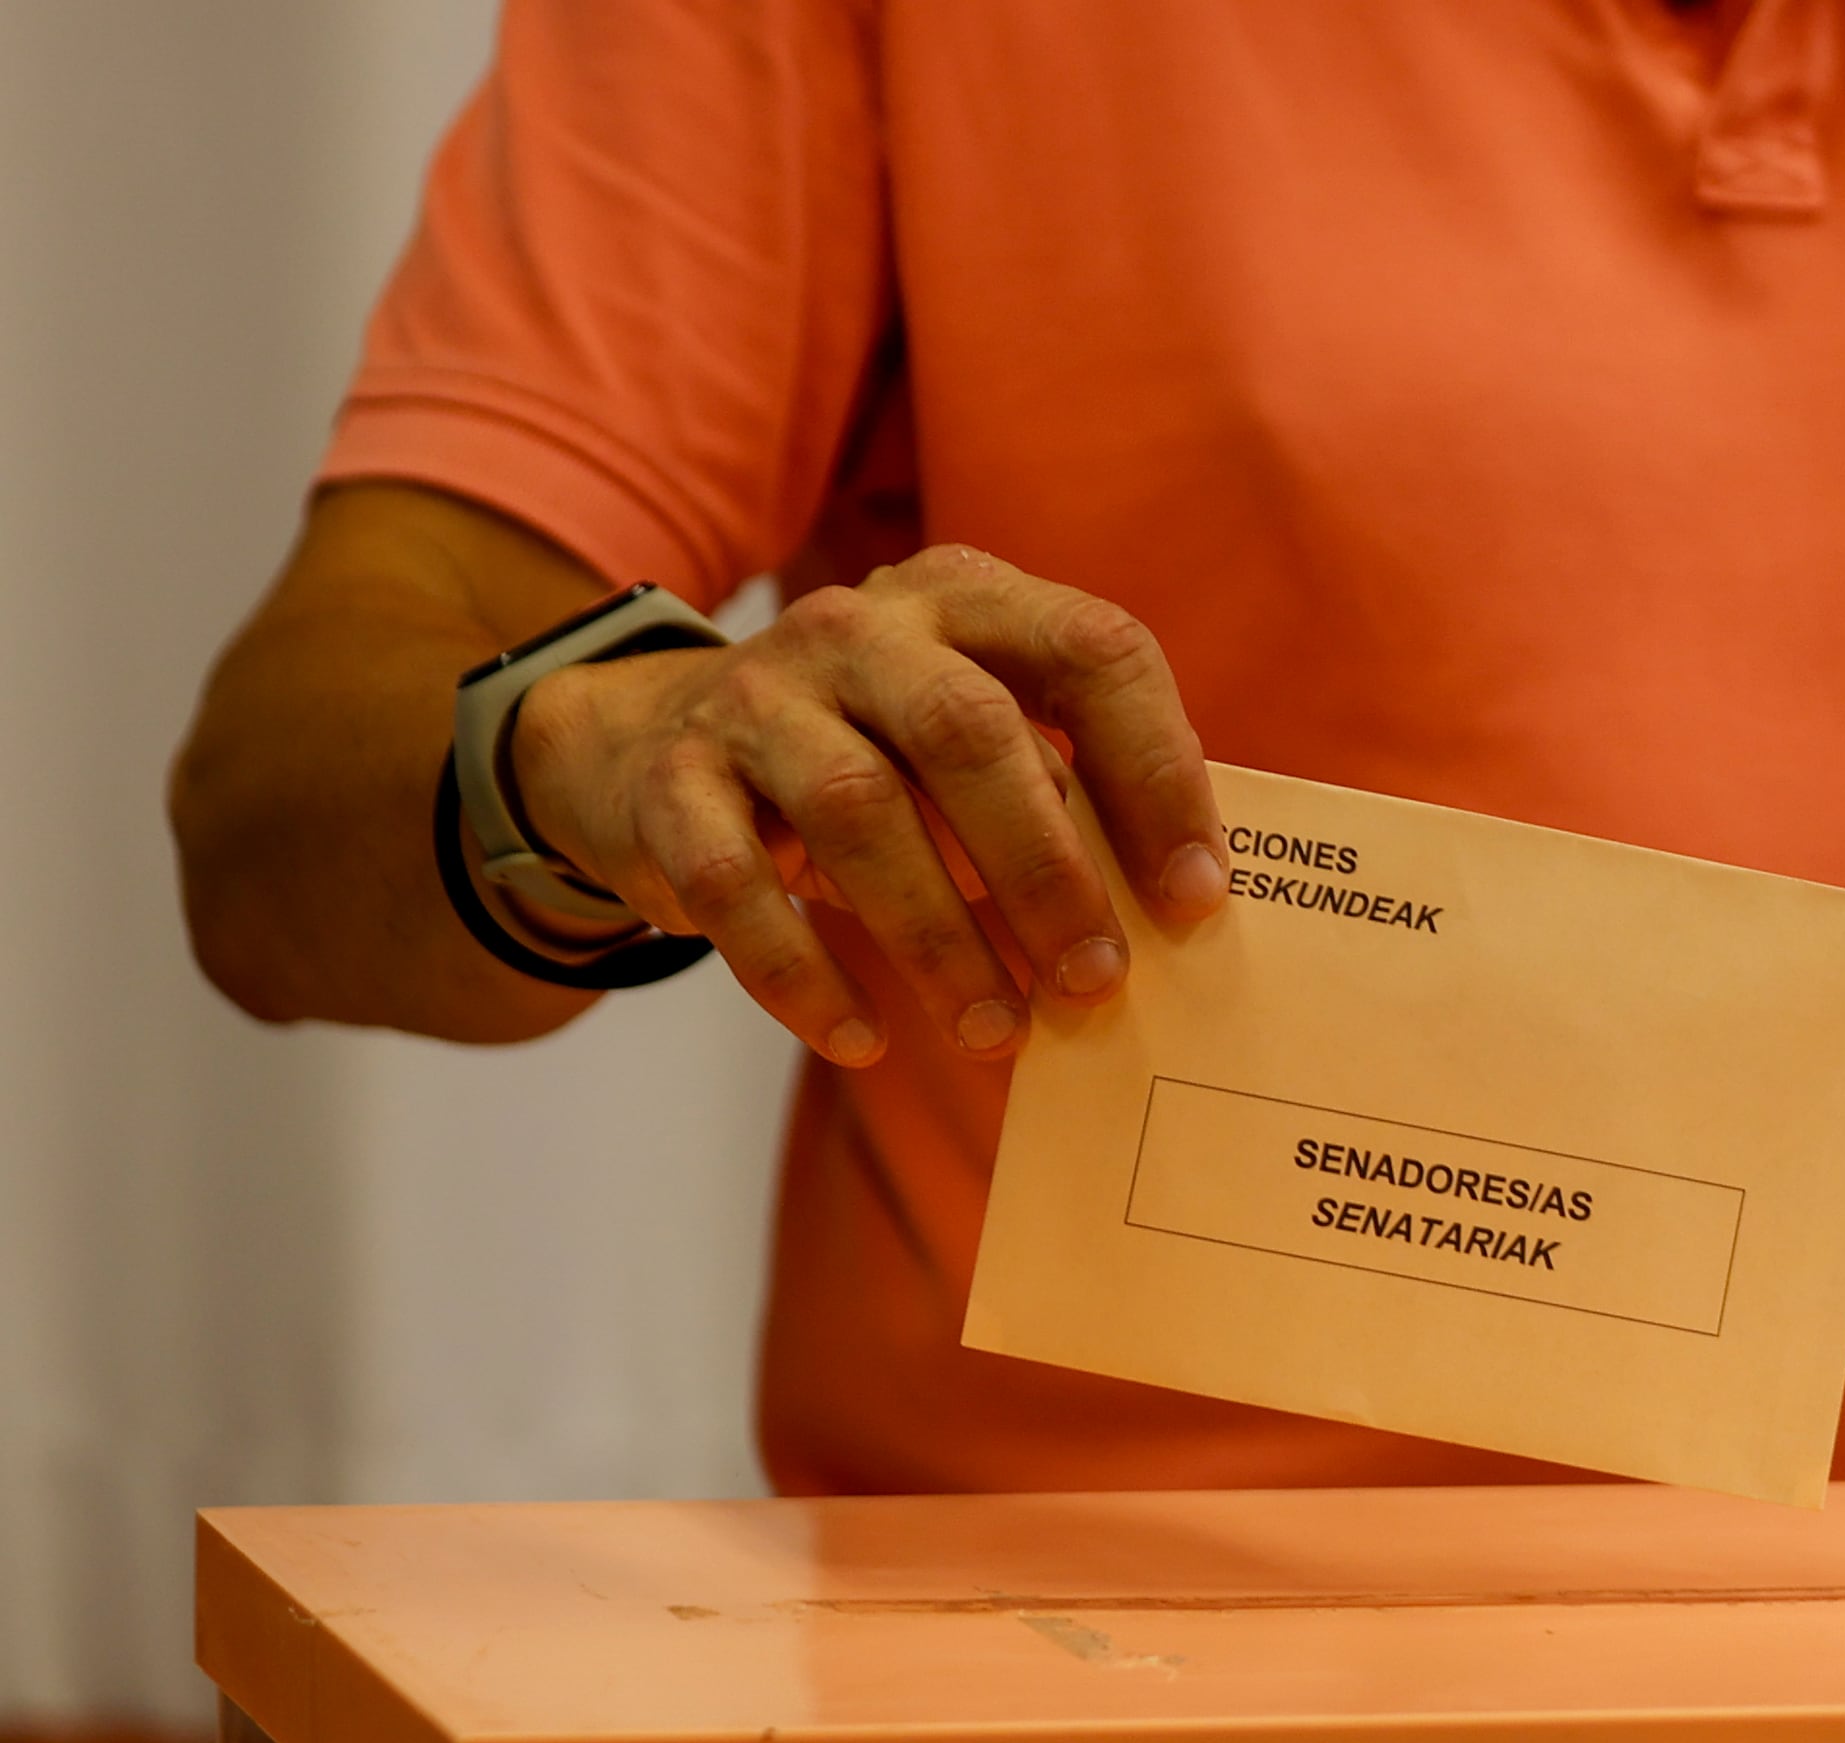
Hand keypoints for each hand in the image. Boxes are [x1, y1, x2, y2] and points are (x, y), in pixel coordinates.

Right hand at [508, 543, 1224, 1062]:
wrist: (647, 746)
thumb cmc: (875, 760)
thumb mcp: (973, 740)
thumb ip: (1066, 790)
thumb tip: (1179, 911)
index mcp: (967, 601)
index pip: (1092, 652)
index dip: (1157, 772)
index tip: (1197, 896)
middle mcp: (859, 629)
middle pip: (970, 732)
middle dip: (1047, 868)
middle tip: (1097, 979)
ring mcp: (755, 697)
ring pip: (859, 811)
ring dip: (938, 937)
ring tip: (998, 1030)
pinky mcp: (672, 783)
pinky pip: (736, 886)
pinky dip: (803, 974)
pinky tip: (862, 1040)